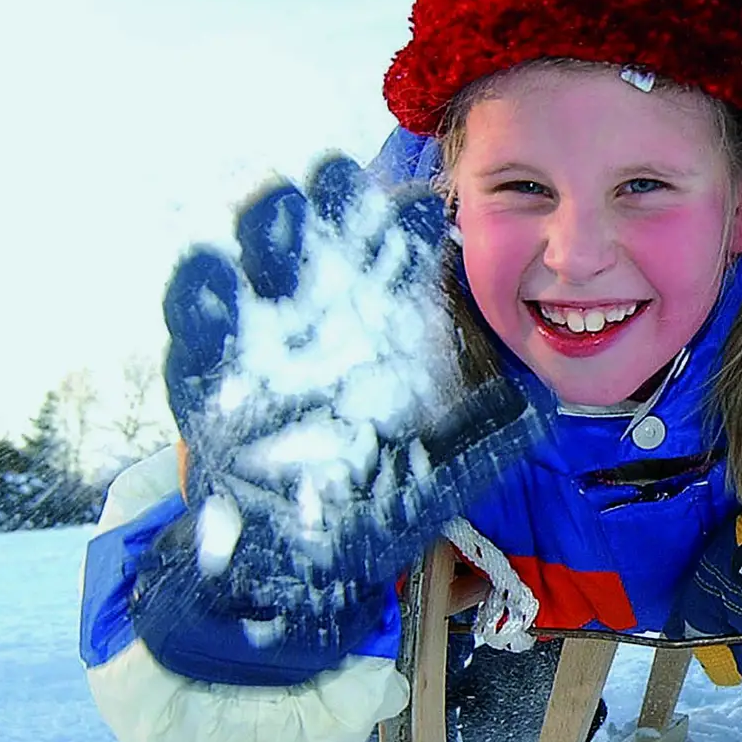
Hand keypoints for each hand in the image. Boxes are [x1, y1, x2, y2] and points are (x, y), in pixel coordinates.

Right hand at [143, 154, 544, 683]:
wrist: (303, 563)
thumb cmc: (383, 500)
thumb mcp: (447, 469)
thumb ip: (491, 433)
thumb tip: (543, 405)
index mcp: (385, 325)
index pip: (398, 259)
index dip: (409, 229)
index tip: (427, 209)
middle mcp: (324, 319)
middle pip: (324, 241)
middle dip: (329, 207)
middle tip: (339, 178)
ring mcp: (262, 343)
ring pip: (257, 267)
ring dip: (264, 235)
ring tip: (278, 205)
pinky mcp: (208, 382)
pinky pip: (198, 333)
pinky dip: (199, 302)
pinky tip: (210, 272)